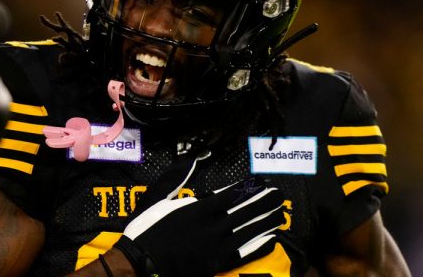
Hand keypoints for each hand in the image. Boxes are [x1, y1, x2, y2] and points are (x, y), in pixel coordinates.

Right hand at [113, 156, 284, 276]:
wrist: (142, 263)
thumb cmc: (146, 230)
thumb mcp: (156, 198)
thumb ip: (176, 178)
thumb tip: (192, 159)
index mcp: (199, 208)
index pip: (232, 195)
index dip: (249, 188)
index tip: (262, 182)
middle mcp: (213, 226)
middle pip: (245, 211)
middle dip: (264, 202)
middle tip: (280, 195)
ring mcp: (217, 246)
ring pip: (249, 231)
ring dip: (266, 221)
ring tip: (281, 214)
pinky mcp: (217, 264)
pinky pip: (244, 253)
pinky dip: (258, 245)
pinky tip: (270, 239)